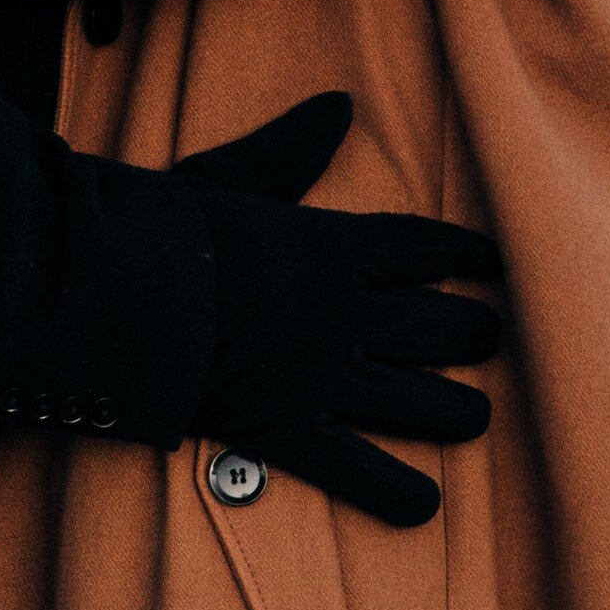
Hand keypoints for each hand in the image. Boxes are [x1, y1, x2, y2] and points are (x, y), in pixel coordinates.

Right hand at [182, 92, 501, 530]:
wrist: (117, 295)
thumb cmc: (169, 230)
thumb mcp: (233, 175)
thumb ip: (292, 147)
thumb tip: (340, 104)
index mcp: (333, 248)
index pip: (423, 249)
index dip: (467, 257)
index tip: (492, 265)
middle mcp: (342, 316)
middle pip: (440, 329)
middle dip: (475, 336)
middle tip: (487, 339)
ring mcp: (319, 378)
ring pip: (419, 404)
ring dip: (459, 412)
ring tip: (476, 415)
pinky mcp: (287, 433)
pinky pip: (358, 473)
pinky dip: (396, 495)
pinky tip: (426, 505)